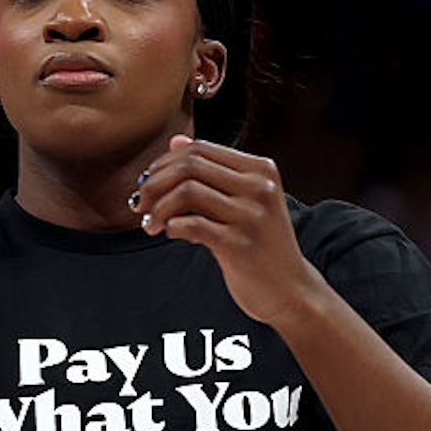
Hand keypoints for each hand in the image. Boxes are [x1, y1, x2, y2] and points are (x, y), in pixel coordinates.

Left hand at [137, 135, 324, 327]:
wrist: (290, 289)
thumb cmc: (259, 243)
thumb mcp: (243, 201)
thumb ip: (211, 171)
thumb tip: (175, 142)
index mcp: (261, 170)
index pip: (200, 149)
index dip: (164, 164)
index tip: (148, 183)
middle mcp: (260, 187)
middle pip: (189, 166)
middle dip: (154, 183)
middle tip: (140, 204)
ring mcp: (252, 214)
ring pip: (186, 191)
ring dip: (158, 208)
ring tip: (151, 224)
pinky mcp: (240, 243)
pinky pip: (192, 224)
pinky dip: (172, 227)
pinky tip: (171, 233)